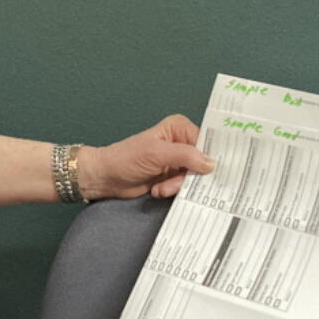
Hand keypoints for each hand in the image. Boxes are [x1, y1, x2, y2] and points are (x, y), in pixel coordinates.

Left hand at [77, 114, 215, 199]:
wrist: (106, 178)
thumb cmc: (126, 159)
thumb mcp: (157, 154)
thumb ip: (186, 156)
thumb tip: (211, 163)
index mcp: (178, 128)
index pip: (206, 143)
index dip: (208, 159)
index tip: (209, 173)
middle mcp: (181, 142)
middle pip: (203, 162)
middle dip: (190, 176)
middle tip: (175, 182)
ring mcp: (177, 160)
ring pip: (194, 177)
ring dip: (178, 186)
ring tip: (161, 188)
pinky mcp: (172, 176)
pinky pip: (185, 186)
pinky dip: (172, 190)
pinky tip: (158, 190)